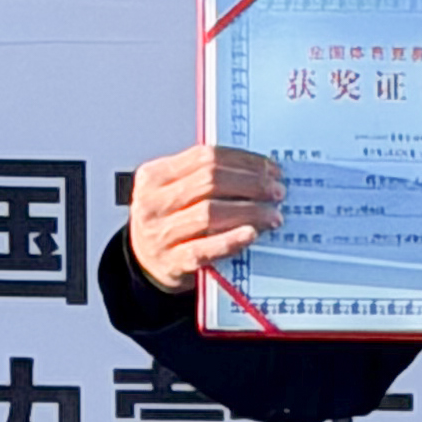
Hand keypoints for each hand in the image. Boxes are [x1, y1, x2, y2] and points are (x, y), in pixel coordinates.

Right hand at [128, 142, 281, 293]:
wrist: (144, 263)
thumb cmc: (168, 222)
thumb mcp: (174, 191)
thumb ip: (204, 178)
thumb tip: (259, 171)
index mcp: (154, 176)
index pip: (204, 157)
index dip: (242, 161)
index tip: (270, 168)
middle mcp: (154, 203)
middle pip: (209, 182)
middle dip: (251, 184)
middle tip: (276, 191)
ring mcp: (161, 233)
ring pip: (209, 214)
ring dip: (248, 212)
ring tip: (273, 215)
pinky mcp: (173, 262)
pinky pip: (204, 249)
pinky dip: (230, 240)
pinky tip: (251, 234)